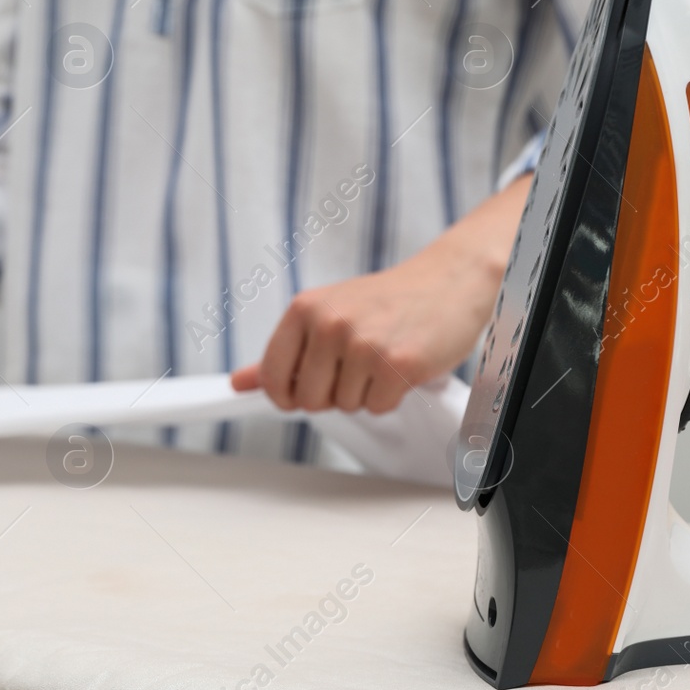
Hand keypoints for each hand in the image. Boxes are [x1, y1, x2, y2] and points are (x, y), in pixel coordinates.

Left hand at [229, 253, 495, 413]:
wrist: (449, 281)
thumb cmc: (389, 301)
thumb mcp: (329, 314)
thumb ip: (285, 352)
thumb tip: (240, 383)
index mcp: (306, 309)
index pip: (272, 375)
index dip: (286, 394)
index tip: (300, 392)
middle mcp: (330, 324)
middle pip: (309, 400)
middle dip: (334, 393)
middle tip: (358, 364)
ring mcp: (363, 344)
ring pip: (346, 406)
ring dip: (366, 392)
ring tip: (384, 357)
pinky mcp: (397, 364)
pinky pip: (378, 408)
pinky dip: (392, 396)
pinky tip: (402, 365)